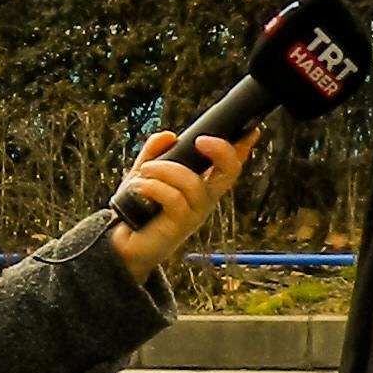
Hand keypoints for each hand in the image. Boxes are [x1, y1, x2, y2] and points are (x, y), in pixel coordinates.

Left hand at [108, 125, 251, 276]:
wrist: (121, 242)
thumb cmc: (139, 207)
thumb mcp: (145, 172)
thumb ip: (154, 152)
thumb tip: (168, 135)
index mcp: (202, 185)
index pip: (228, 165)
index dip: (242, 148)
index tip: (251, 130)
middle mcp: (204, 199)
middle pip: (229, 172)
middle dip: (222, 151)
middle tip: (200, 140)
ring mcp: (194, 214)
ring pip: (193, 183)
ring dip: (166, 169)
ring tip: (145, 170)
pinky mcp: (179, 226)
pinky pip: (174, 199)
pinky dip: (153, 187)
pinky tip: (139, 187)